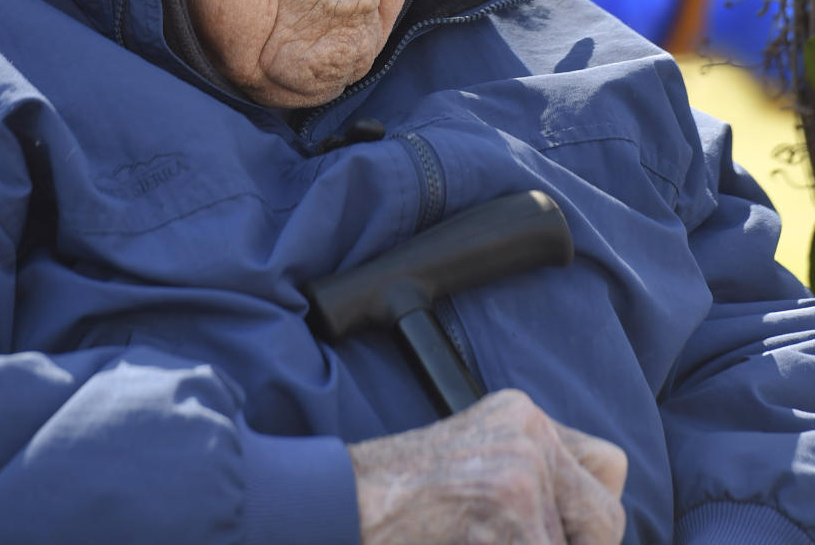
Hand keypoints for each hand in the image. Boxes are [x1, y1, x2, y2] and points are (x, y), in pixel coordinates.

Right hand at [348, 389, 626, 544]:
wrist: (341, 502)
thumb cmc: (399, 503)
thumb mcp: (474, 467)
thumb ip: (535, 481)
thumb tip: (597, 530)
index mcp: (521, 416)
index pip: (608, 466)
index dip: (591, 521)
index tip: (568, 538)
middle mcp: (531, 431)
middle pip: (607, 517)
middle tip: (520, 542)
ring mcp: (524, 468)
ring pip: (578, 544)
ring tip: (478, 540)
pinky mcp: (513, 506)